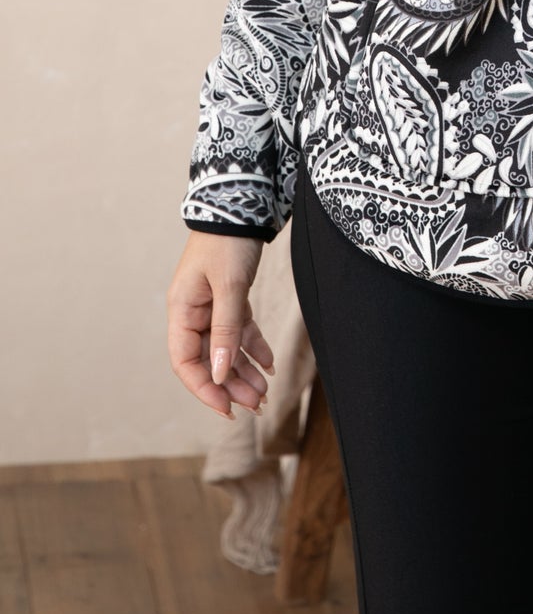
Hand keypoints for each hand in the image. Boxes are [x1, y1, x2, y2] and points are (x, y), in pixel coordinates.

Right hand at [167, 230, 276, 418]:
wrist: (242, 205)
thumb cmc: (229, 242)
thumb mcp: (229, 286)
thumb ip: (224, 330)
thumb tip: (218, 374)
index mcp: (182, 310)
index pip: (185, 362)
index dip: (204, 388)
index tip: (227, 408)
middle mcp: (193, 312)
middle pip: (208, 360)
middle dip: (230, 385)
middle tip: (256, 405)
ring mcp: (211, 306)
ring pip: (225, 349)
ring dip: (243, 371)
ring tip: (266, 393)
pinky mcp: (230, 298)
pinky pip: (239, 331)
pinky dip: (253, 348)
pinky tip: (269, 364)